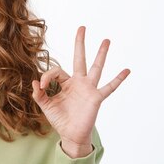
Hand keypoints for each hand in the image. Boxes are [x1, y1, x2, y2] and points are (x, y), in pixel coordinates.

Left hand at [31, 26, 129, 157]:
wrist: (71, 135)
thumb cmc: (60, 120)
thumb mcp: (46, 106)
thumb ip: (39, 95)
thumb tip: (36, 82)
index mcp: (65, 83)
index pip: (56, 71)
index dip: (47, 76)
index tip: (42, 87)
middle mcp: (78, 83)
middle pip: (80, 59)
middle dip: (80, 43)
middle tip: (82, 27)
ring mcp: (88, 89)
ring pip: (96, 68)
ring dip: (101, 54)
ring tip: (106, 40)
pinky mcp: (96, 98)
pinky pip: (109, 88)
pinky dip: (118, 79)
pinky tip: (127, 70)